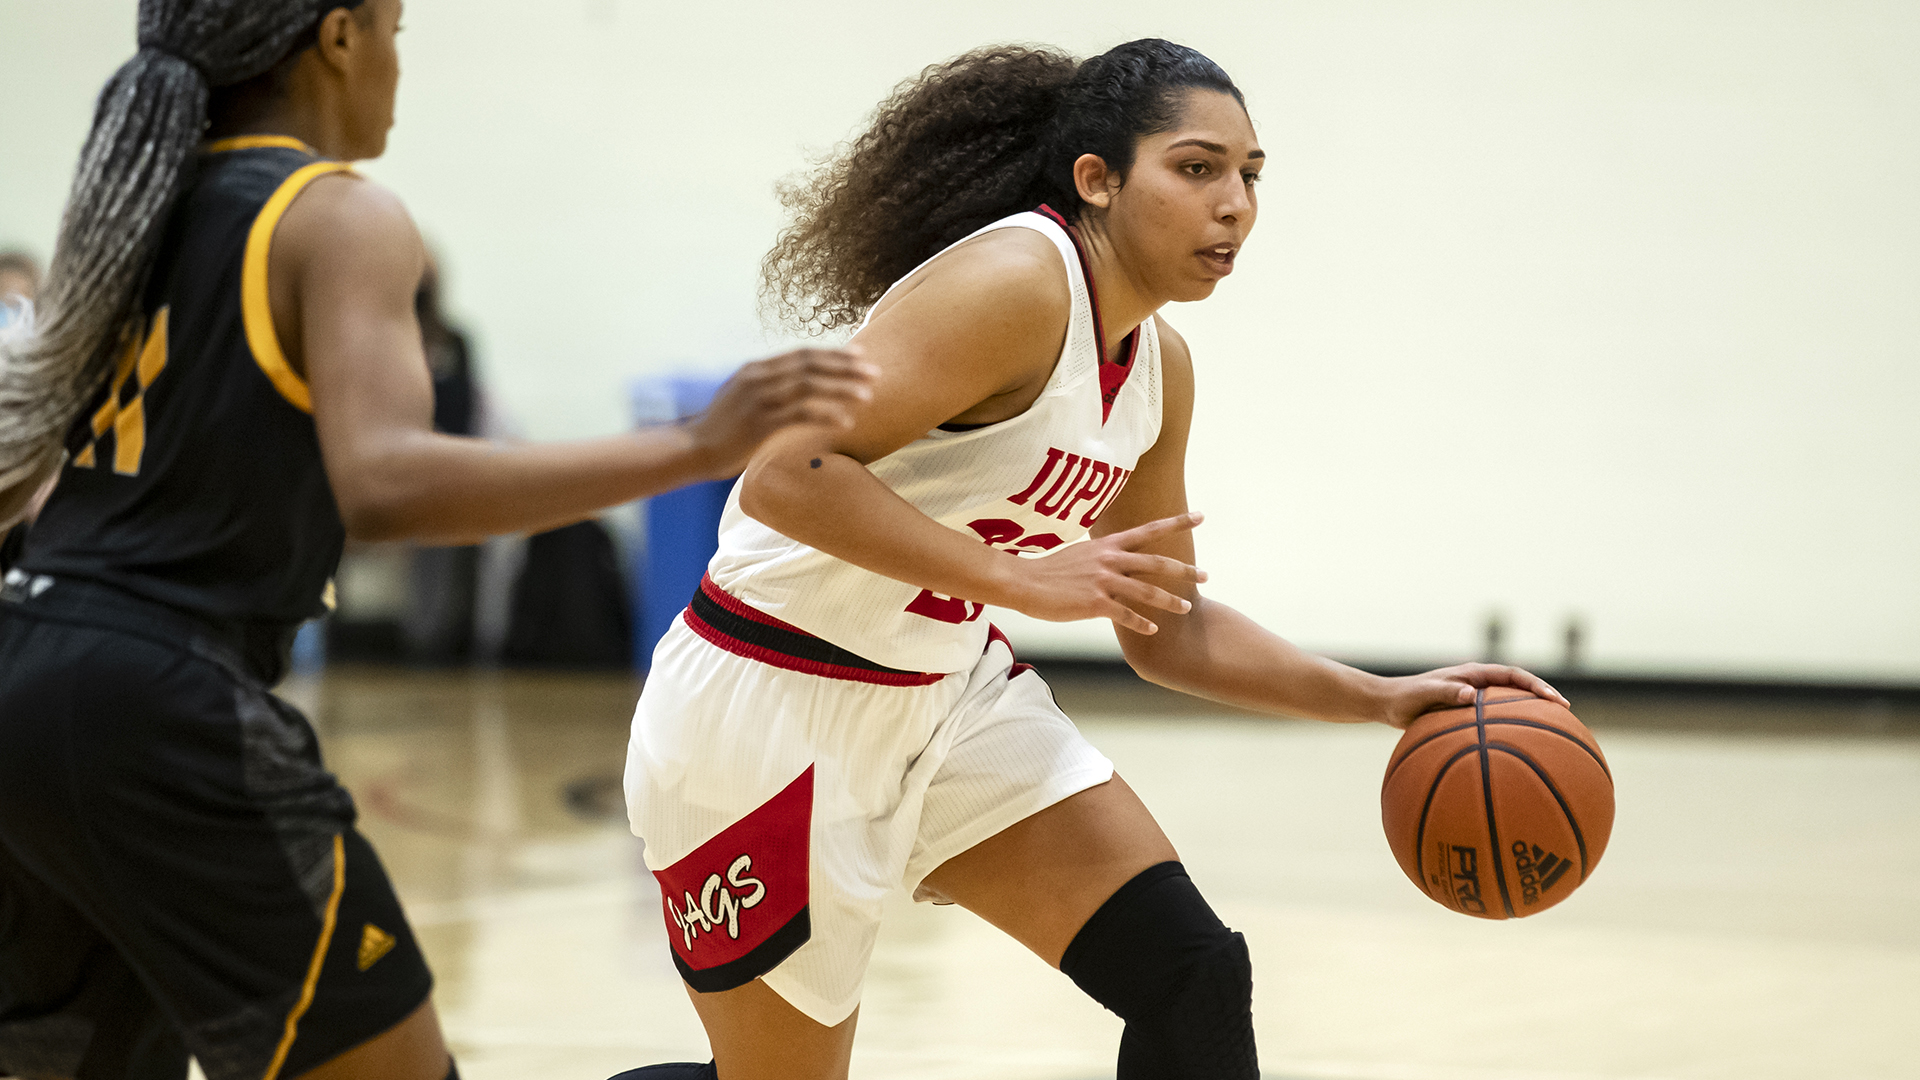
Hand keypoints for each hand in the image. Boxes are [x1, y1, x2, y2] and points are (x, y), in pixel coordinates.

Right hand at [686, 347, 878, 477]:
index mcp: (756, 369)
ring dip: (842, 389)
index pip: (802, 354)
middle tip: (874, 372)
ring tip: (868, 396)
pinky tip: (846, 420)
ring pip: (810, 386)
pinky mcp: (760, 422)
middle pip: (811, 365)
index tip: (860, 356)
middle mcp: (758, 377)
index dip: (834, 354)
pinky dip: (827, 414)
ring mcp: (759, 399)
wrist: (693, 449)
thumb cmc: (722, 428)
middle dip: (846, 367)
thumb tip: (799, 388)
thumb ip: (769, 388)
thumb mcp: (743, 398)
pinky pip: (801, 413)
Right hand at [1006, 512, 1207, 634]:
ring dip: (1170, 601)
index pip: (1149, 530)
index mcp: (1108, 545)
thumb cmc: (1052, 571)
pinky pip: (1126, 615)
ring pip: (1147, 591)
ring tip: (1187, 608)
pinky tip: (1153, 630)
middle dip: (1185, 570)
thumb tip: (1123, 562)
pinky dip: (1142, 624)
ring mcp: (1103, 582)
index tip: (1200, 517)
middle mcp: (1110, 559)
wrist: (1024, 582)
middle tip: (1206, 575)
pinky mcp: (1094, 604)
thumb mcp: (1083, 554)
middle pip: (1157, 563)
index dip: (1177, 522)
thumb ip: (1106, 557)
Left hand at [1378, 663, 1569, 728]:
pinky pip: (1494, 721)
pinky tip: (1516, 752)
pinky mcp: (1467, 713)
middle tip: (1567, 714)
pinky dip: (1508, 731)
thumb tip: (1471, 694)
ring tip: (1552, 733)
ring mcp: (1474, 697)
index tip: (1555, 700)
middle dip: (1543, 698)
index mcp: (1473, 674)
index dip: (1537, 686)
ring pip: (1509, 705)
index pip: (1514, 675)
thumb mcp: (1423, 694)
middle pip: (1519, 688)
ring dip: (1529, 715)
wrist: (1387, 703)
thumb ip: (1446, 692)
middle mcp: (1477, 683)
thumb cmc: (1404, 698)